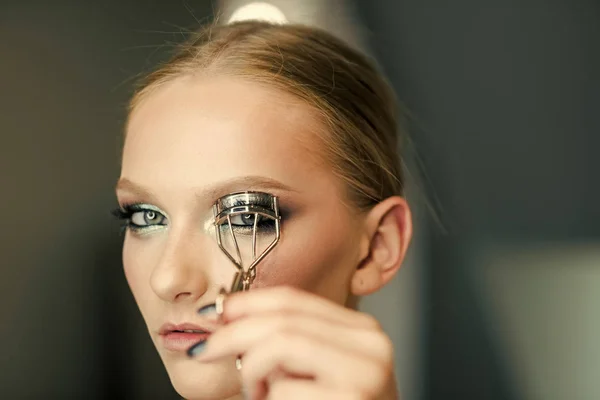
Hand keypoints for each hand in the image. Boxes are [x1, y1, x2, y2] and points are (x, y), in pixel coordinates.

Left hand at [191, 286, 398, 399]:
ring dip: (250, 369)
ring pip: (279, 345)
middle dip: (232, 333)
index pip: (294, 300)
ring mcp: (366, 373)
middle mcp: (371, 345)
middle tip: (204, 351)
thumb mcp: (317, 370)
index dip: (246, 302)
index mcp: (362, 330)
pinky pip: (284, 389)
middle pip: (282, 320)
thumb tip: (227, 315)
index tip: (214, 313)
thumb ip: (288, 341)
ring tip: (253, 392)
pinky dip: (268, 398)